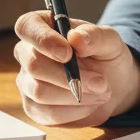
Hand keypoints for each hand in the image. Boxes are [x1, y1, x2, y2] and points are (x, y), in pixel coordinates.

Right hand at [14, 12, 139, 128]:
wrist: (112, 85)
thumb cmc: (106, 56)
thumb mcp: (110, 41)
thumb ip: (95, 36)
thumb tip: (75, 37)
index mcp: (42, 26)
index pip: (27, 26)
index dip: (44, 40)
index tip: (68, 53)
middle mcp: (28, 53)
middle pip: (33, 65)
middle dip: (69, 76)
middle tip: (100, 82)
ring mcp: (27, 82)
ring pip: (40, 92)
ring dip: (75, 95)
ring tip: (101, 91)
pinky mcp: (34, 107)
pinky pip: (48, 113)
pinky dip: (75, 111)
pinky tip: (90, 104)